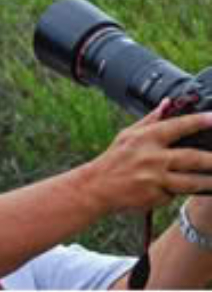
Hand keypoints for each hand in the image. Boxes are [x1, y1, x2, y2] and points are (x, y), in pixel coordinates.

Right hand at [86, 102, 211, 213]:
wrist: (99, 186)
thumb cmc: (115, 158)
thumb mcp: (129, 134)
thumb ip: (151, 120)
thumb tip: (167, 103)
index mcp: (146, 138)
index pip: (177, 126)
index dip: (198, 122)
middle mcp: (152, 157)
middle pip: (192, 157)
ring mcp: (156, 178)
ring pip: (192, 181)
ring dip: (209, 181)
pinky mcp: (158, 196)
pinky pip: (179, 193)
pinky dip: (188, 190)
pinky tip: (199, 189)